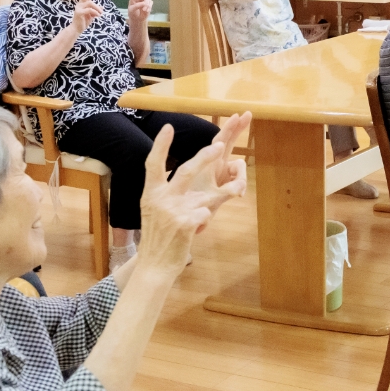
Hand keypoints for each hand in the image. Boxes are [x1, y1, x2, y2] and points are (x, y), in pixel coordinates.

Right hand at [69, 0, 101, 34]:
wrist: (77, 29)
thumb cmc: (83, 22)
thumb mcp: (91, 15)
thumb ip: (95, 10)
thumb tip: (102, 7)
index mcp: (82, 4)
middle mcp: (80, 4)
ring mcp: (78, 8)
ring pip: (90, 3)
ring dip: (97, 7)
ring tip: (101, 13)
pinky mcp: (79, 12)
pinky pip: (89, 10)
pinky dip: (95, 12)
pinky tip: (98, 15)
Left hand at [125, 0, 152, 27]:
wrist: (138, 19)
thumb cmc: (132, 13)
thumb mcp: (132, 10)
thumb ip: (137, 6)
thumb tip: (144, 3)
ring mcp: (145, 0)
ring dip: (146, 4)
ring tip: (144, 10)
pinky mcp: (149, 4)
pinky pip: (150, 4)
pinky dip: (148, 8)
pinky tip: (146, 11)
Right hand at [136, 113, 252, 269]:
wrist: (154, 264)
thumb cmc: (157, 235)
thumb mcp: (153, 209)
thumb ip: (164, 191)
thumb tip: (174, 170)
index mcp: (150, 193)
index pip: (152, 164)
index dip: (160, 145)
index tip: (167, 126)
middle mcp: (161, 199)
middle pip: (186, 171)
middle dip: (205, 156)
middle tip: (220, 144)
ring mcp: (173, 212)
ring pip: (206, 193)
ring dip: (225, 188)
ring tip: (239, 185)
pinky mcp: (185, 225)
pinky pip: (205, 213)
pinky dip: (207, 217)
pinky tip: (202, 226)